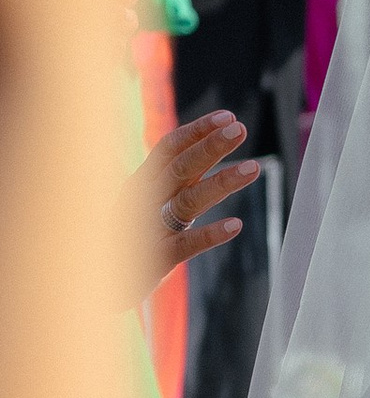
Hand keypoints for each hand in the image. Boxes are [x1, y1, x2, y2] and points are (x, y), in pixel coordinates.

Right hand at [135, 111, 255, 293]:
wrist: (89, 280)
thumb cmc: (124, 235)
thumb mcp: (144, 201)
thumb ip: (173, 178)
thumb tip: (203, 149)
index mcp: (141, 183)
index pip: (169, 149)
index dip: (198, 131)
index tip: (228, 117)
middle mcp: (144, 200)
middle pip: (181, 167)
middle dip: (211, 146)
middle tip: (240, 129)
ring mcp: (150, 228)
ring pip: (189, 201)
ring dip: (221, 183)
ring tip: (253, 168)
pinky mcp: (156, 258)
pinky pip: (186, 244)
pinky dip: (210, 235)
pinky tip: (235, 226)